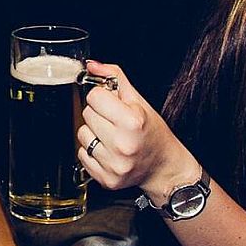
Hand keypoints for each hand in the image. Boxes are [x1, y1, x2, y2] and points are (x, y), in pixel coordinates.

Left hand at [76, 61, 195, 194]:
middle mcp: (122, 145)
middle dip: (99, 114)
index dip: (103, 97)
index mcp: (132, 122)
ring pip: (82, 134)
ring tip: (111, 136)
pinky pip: (82, 155)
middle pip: (86, 114)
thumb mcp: (139, 101)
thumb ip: (115, 78)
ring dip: (93, 132)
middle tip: (115, 121)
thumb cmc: (152, 132)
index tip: (113, 104)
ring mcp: (114, 165)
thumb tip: (92, 66)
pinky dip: (92, 151)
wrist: (164, 166)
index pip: (94, 96)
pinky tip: (108, 151)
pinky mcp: (106, 179)